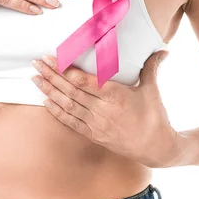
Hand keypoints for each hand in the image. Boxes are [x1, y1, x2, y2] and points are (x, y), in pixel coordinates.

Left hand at [30, 50, 182, 167]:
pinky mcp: (93, 135)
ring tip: (35, 78)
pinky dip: (57, 111)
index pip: (84, 80)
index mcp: (116, 96)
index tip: (52, 57)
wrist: (156, 148)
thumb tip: (163, 50)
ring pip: (67, 105)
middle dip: (51, 76)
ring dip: (49, 91)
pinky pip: (70, 122)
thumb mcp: (152, 89)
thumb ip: (151, 67)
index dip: (65, 69)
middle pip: (70, 91)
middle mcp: (103, 110)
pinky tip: (46, 101)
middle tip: (37, 63)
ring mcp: (96, 124)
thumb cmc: (155, 116)